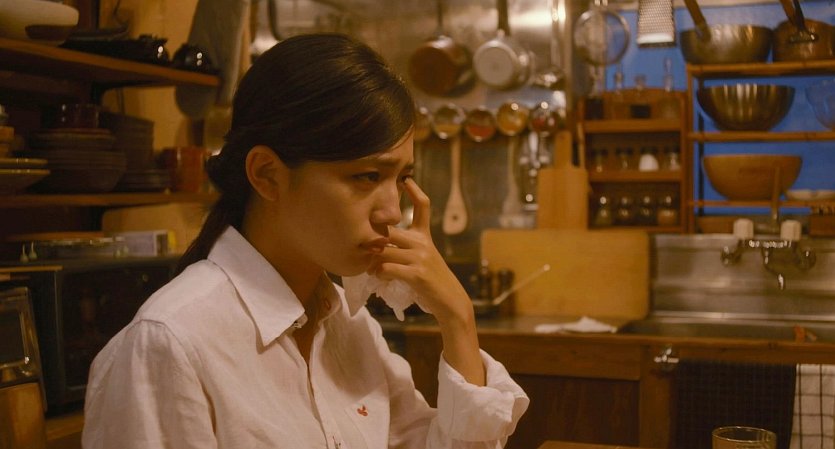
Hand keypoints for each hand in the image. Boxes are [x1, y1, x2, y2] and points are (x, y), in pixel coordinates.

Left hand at [368, 178, 471, 323]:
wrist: (449, 300)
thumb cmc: (431, 280)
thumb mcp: (423, 258)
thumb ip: (404, 248)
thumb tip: (376, 247)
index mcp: (425, 236)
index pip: (423, 207)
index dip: (415, 191)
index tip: (406, 179)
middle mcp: (423, 243)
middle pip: (389, 231)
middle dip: (372, 239)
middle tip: (363, 248)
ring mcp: (420, 258)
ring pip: (384, 252)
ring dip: (373, 262)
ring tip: (371, 269)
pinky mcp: (416, 274)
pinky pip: (387, 268)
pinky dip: (379, 273)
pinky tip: (380, 277)